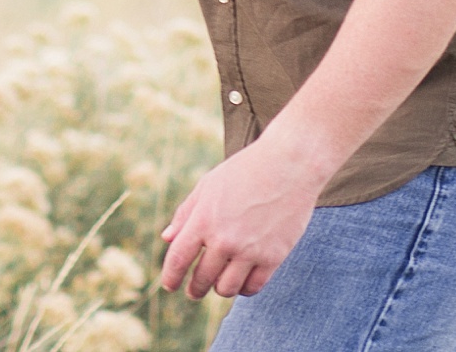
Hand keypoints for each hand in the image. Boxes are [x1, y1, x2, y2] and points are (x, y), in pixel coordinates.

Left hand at [160, 137, 326, 301]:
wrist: (289, 163)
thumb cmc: (245, 170)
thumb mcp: (209, 184)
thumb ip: (186, 212)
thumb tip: (167, 238)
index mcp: (204, 218)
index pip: (178, 258)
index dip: (171, 276)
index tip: (170, 285)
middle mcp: (225, 239)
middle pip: (202, 279)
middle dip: (195, 289)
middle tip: (194, 291)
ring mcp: (250, 250)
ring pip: (226, 289)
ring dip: (219, 288)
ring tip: (219, 283)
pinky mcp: (273, 257)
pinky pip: (253, 287)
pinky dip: (244, 288)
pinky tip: (241, 281)